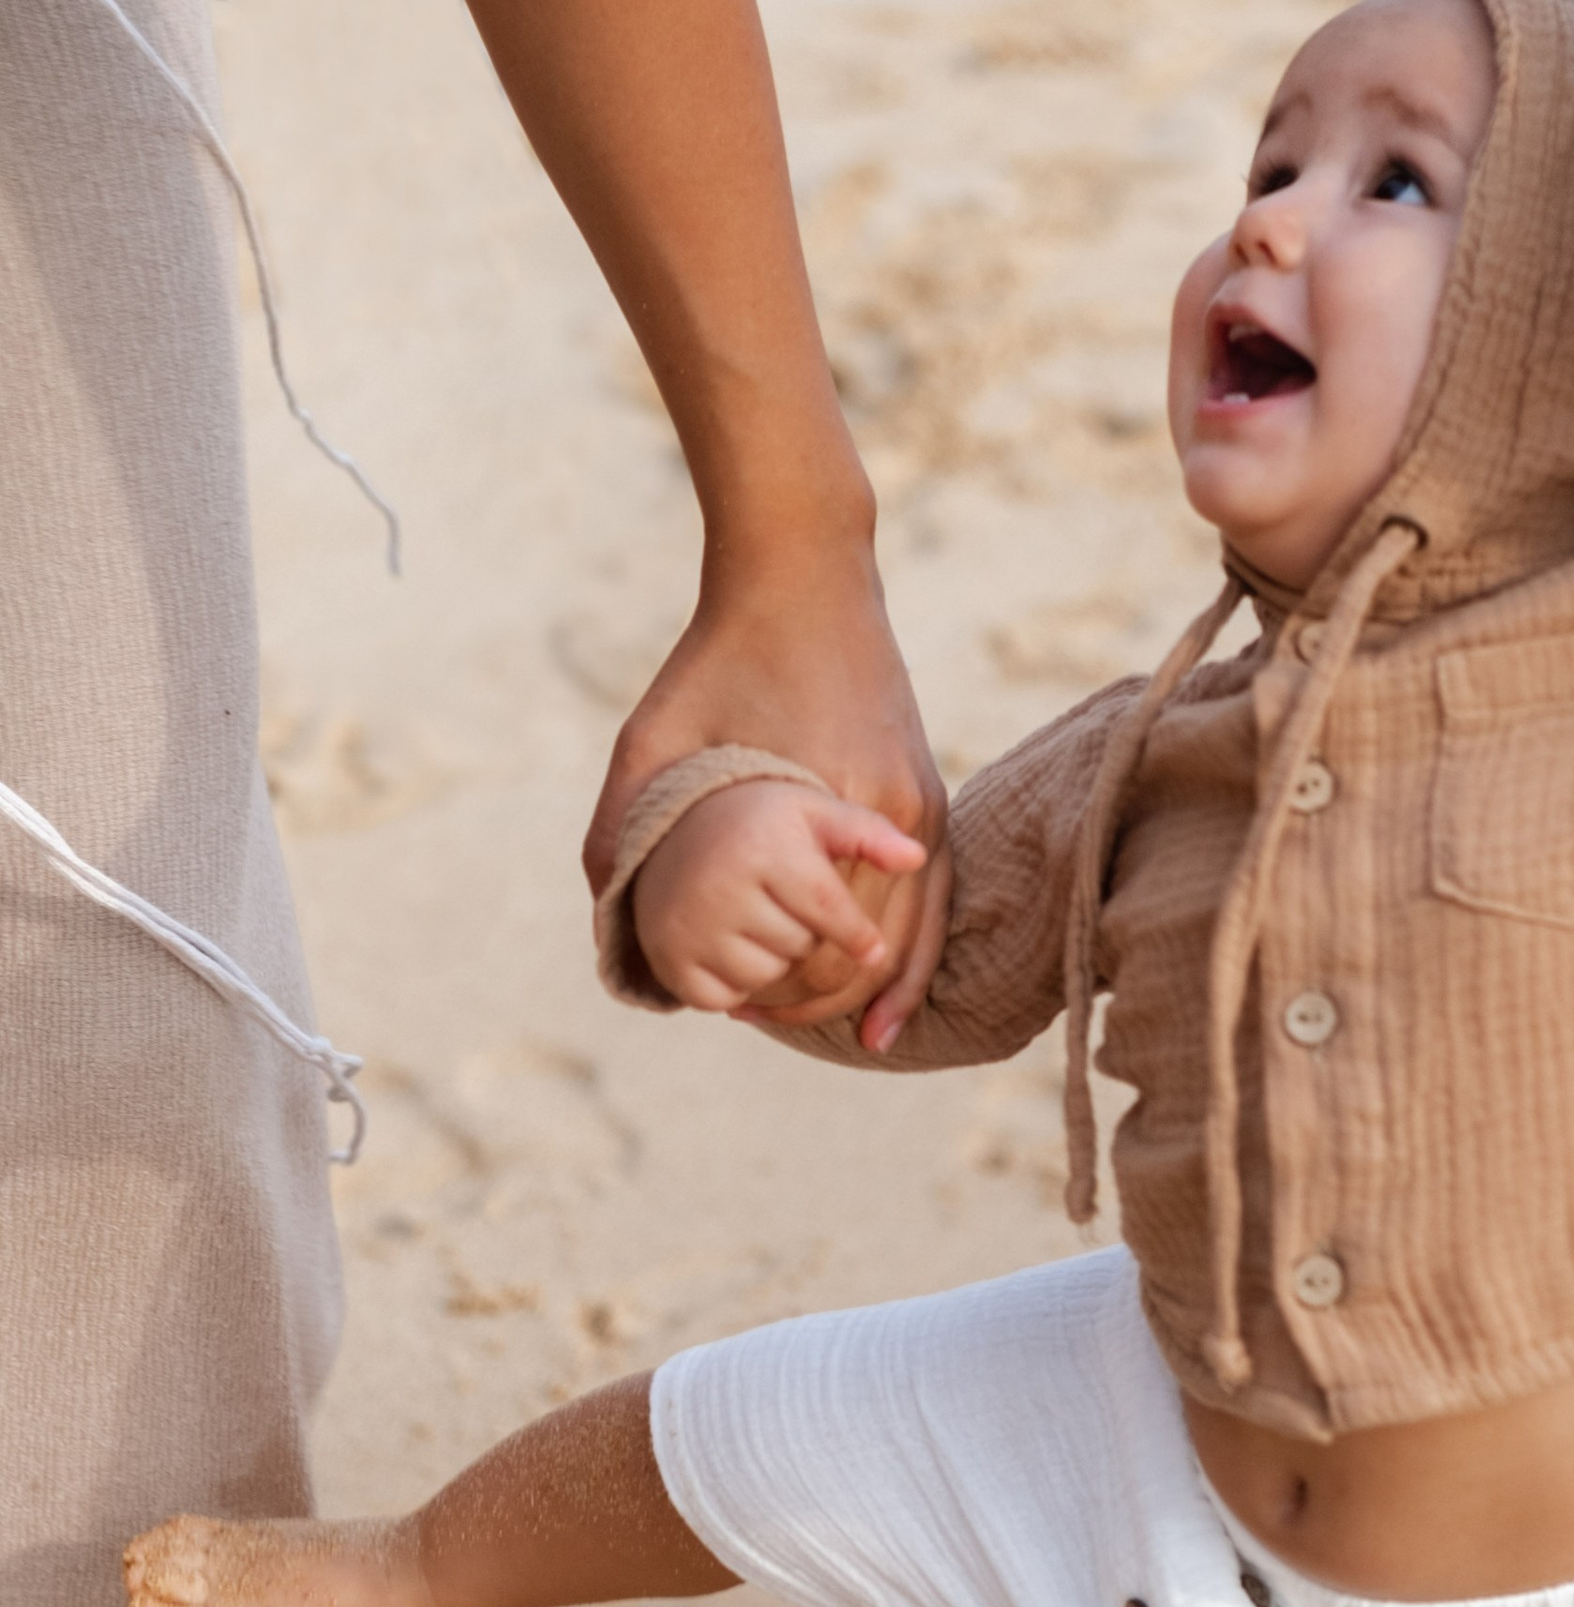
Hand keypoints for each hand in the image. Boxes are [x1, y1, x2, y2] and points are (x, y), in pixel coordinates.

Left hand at [585, 502, 950, 1045]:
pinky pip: (934, 898)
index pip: (814, 940)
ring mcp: (919, 803)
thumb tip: (607, 918)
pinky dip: (914, 957)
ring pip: (908, 935)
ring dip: (869, 988)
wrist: (803, 575)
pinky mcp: (928, 792)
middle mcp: (886, 813)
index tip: (730, 1008)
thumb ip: (619, 827)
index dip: (774, 988)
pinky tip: (890, 1007)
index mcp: (822, 806)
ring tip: (833, 1031)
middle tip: (761, 1016)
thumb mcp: (649, 740)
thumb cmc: (718, 656)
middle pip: (864, 949)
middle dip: (817, 998)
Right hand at [629, 779, 926, 1019]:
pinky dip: (738, 984)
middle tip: (789, 907)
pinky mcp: (671, 960)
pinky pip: (729, 998)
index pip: (828, 908)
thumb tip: (916, 856)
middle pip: (802, 949)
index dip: (856, 935)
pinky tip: (729, 944)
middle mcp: (721, 886)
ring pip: (769, 978)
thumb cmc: (763, 823)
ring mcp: (691, 926)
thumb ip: (867, 832)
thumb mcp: (813, 812)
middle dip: (810, 938)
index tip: (873, 951)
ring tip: (758, 920)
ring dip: (777, 963)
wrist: (670, 832)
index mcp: (766, 848)